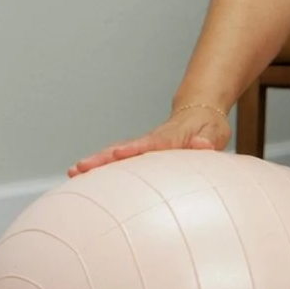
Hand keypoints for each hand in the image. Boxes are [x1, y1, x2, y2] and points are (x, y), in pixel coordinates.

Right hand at [69, 105, 230, 177]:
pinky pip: (118, 159)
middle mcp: (152, 140)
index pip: (151, 144)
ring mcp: (143, 146)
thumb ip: (209, 140)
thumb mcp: (215, 132)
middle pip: (124, 148)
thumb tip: (202, 145)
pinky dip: (101, 166)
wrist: (200, 113)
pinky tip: (82, 175)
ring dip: (96, 162)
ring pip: (116, 153)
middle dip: (102, 158)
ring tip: (73, 172)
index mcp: (170, 137)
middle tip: (81, 167)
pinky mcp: (140, 152)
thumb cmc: (208, 127)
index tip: (117, 154)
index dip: (134, 149)